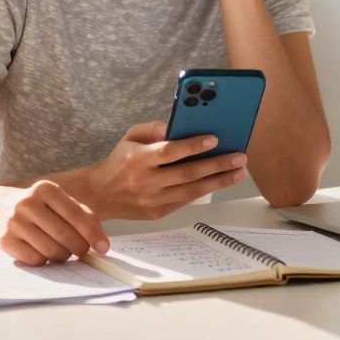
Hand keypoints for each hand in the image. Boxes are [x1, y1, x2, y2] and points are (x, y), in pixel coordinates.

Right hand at [0, 180, 110, 265]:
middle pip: (63, 234)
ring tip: (65, 252)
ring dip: (63, 256)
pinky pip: (35, 259)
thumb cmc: (42, 208)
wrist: (2, 209)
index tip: (105, 248)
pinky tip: (45, 253)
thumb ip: (83, 217)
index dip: (92, 233)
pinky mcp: (6, 240)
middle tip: (84, 252)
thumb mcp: (61, 203)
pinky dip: (46, 261)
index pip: (75, 214)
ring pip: (50, 250)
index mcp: (45, 188)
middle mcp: (27, 202)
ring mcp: (14, 221)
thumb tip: (101, 242)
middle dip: (80, 248)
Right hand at [82, 121, 248, 219]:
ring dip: (219, 181)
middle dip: (217, 165)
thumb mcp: (129, 137)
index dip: (192, 146)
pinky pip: (186, 200)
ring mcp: (153, 200)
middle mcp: (146, 182)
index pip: (169, 152)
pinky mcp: (158, 213)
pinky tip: (220, 181)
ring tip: (239, 172)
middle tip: (240, 157)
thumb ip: (151, 128)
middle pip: (187, 173)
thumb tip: (175, 126)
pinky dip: (204, 190)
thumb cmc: (119, 161)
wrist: (99, 195)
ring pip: (191, 191)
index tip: (214, 139)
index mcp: (138, 159)